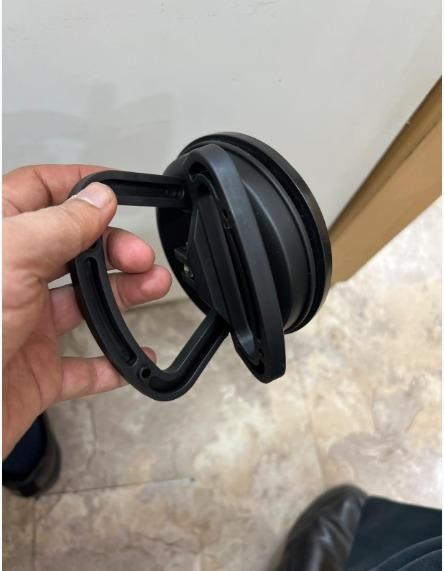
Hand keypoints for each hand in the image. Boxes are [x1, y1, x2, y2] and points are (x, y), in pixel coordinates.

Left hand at [2, 165, 171, 456]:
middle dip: (114, 247)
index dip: (79, 185)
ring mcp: (25, 326)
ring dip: (124, 294)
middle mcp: (12, 280)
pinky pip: (85, 366)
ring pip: (84, 302)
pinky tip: (134, 355)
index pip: (39, 192)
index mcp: (0, 241)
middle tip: (141, 255)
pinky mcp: (36, 371)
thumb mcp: (13, 257)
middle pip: (73, 249)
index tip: (116, 189)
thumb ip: (61, 224)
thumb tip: (98, 198)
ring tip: (154, 286)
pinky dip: (114, 362)